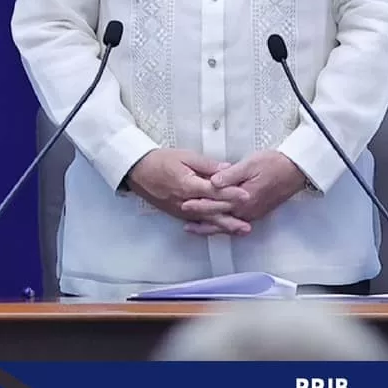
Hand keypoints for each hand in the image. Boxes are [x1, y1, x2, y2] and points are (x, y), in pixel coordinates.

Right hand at [125, 149, 248, 234]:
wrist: (138, 171)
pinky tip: (222, 231)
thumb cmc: (160, 160)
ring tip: (241, 230)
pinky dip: (211, 227)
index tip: (247, 195)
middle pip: (213, 210)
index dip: (231, 193)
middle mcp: (185, 201)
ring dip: (225, 226)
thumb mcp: (185, 156)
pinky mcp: (178, 214)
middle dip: (232, 216)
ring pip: (207, 220)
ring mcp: (181, 210)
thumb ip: (207, 164)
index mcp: (188, 185)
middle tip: (249, 221)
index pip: (214, 191)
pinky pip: (197, 223)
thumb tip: (226, 169)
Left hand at [193, 150, 306, 231]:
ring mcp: (253, 213)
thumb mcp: (250, 164)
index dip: (199, 204)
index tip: (185, 204)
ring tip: (194, 228)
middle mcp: (247, 210)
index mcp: (244, 198)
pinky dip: (224, 224)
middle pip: (219, 217)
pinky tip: (217, 223)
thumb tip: (213, 182)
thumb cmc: (274, 164)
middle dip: (200, 218)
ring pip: (227, 223)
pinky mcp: (257, 212)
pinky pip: (236, 222)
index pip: (216, 204)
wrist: (296, 170)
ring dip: (210, 226)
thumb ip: (230, 175)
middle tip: (183, 218)